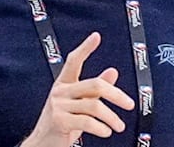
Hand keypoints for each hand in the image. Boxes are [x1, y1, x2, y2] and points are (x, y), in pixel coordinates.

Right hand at [21, 32, 135, 146]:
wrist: (43, 144)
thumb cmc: (62, 124)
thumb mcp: (79, 105)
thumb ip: (95, 90)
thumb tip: (113, 72)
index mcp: (63, 84)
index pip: (73, 61)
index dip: (85, 48)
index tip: (96, 36)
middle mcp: (59, 92)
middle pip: (94, 85)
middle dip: (116, 95)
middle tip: (130, 105)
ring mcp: (58, 106)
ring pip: (94, 106)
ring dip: (112, 118)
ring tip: (119, 126)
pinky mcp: (59, 121)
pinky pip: (87, 122)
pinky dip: (101, 128)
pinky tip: (106, 132)